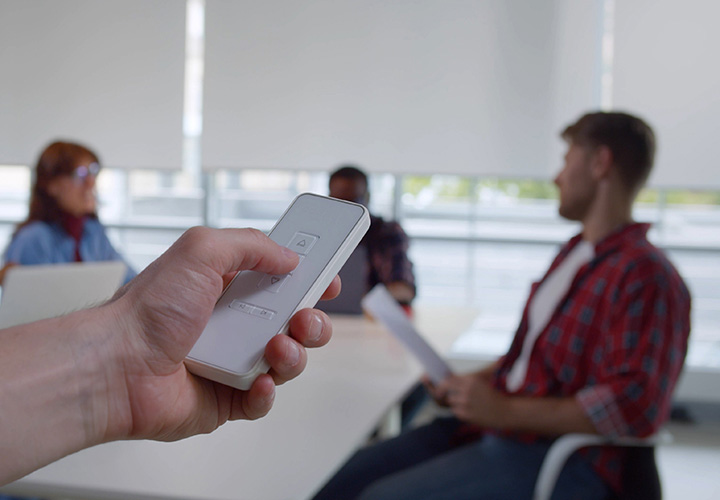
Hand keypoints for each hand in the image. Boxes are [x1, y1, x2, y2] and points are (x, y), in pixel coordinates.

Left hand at [96, 227, 339, 442]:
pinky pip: (263, 400)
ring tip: (276, 349)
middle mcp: (234, 324)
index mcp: (229, 288)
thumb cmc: (148, 311)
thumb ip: (251, 244)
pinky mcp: (226, 399)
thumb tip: (288, 257)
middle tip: (304, 317)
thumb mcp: (200, 250)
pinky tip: (258, 382)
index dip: (308, 280)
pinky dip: (267, 393)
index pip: (281, 281)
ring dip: (294, 355)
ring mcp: (232, 362)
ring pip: (287, 361)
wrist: (116, 366)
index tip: (327, 279)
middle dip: (312, 321)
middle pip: (295, 322)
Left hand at [435, 370, 508, 428]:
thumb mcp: (480, 384)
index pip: (448, 380)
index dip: (442, 383)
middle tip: (441, 394)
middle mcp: (466, 390)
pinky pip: (455, 411)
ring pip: (450, 400)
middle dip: (441, 392)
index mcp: (471, 380)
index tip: (439, 386)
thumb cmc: (493, 397)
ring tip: (466, 404)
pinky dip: (459, 411)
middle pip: (444, 389)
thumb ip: (464, 383)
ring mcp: (465, 402)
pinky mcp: (466, 414)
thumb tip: (446, 381)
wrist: (506, 411)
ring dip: (454, 402)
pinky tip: (470, 411)